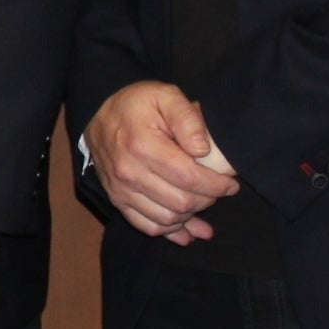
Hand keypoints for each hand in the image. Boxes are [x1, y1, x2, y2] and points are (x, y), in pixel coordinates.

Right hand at [83, 80, 237, 241]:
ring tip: (204, 202)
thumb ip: (188, 119)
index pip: (188, 177)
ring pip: (167, 219)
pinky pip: (147, 226)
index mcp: (142, 145)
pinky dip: (171, 232)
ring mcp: (120, 189)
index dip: (216, 184)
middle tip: (218, 189)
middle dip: (208, 200)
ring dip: (192, 216)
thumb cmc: (136, 104)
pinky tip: (188, 230)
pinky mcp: (117, 200)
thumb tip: (203, 151)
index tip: (230, 182)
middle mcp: (129, 172)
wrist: (97, 114)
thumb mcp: (165, 96)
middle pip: (180, 202)